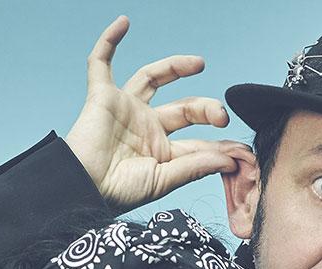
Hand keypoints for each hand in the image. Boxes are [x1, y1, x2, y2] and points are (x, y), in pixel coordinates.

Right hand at [64, 15, 251, 209]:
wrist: (82, 187)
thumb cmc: (117, 192)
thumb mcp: (163, 180)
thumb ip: (194, 167)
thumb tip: (229, 160)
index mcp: (161, 152)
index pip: (198, 143)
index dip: (220, 146)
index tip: (239, 153)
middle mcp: (146, 127)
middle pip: (184, 109)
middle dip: (206, 109)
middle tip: (220, 116)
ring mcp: (125, 109)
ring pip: (152, 78)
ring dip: (175, 66)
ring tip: (199, 63)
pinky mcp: (102, 96)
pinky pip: (101, 63)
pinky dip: (109, 41)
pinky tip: (123, 23)